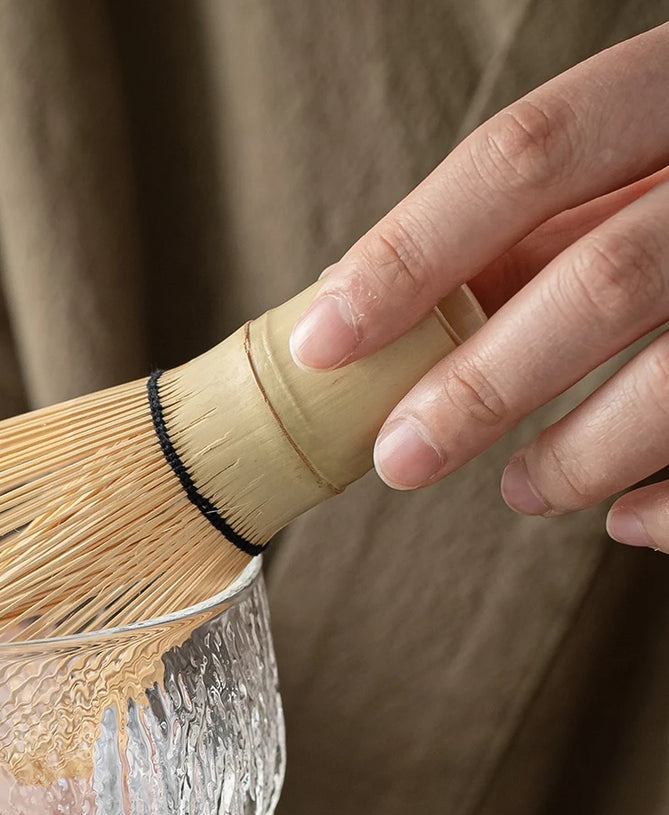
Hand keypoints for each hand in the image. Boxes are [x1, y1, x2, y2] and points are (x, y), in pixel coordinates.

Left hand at [289, 23, 668, 549]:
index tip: (323, 341)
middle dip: (481, 388)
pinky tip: (624, 521)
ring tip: (522, 491)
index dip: (412, 252)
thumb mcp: (631, 162)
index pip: (530, 154)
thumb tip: (358, 302)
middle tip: (398, 458)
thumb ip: (529, 218)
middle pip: (604, 279)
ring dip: (577, 456)